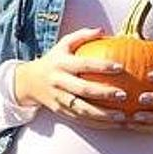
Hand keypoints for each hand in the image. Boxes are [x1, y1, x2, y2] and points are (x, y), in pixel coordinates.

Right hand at [14, 28, 129, 128]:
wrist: (28, 81)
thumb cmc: (54, 60)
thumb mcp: (63, 44)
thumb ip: (82, 35)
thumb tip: (103, 30)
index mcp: (61, 64)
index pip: (84, 64)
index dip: (102, 66)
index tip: (120, 67)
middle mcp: (59, 82)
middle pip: (83, 90)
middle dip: (104, 93)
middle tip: (124, 95)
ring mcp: (59, 98)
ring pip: (82, 109)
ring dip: (103, 115)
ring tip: (122, 117)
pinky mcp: (60, 111)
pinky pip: (80, 120)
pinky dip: (97, 124)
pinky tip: (114, 124)